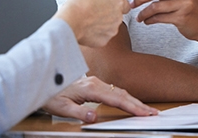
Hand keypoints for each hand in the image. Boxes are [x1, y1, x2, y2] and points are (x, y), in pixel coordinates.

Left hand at [42, 76, 157, 122]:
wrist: (43, 80)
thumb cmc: (51, 94)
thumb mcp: (61, 107)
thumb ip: (78, 112)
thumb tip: (93, 117)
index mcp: (91, 88)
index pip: (116, 99)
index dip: (132, 107)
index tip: (144, 113)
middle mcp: (96, 83)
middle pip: (122, 94)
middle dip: (139, 104)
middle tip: (154, 113)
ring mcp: (96, 82)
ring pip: (120, 92)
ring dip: (134, 101)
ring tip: (147, 110)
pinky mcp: (95, 84)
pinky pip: (115, 91)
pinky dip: (126, 98)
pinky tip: (131, 103)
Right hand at [54, 0, 129, 47]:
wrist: (69, 21)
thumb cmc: (79, 3)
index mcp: (117, 2)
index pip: (126, 5)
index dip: (117, 4)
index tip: (108, 4)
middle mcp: (118, 17)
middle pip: (117, 16)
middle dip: (109, 14)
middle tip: (94, 11)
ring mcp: (112, 30)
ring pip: (110, 27)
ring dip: (103, 24)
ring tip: (89, 20)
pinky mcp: (104, 40)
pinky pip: (102, 36)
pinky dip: (97, 33)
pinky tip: (87, 29)